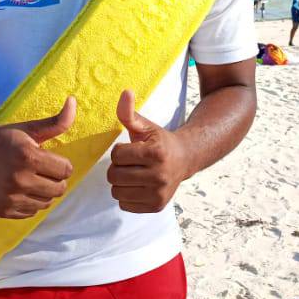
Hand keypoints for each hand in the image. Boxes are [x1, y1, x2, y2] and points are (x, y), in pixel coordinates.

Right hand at [0, 97, 75, 218]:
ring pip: (47, 203)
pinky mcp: (3, 210)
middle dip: (55, 179)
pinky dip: (30, 202)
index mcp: (29, 157)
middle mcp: (19, 180)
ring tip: (31, 179)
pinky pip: (32, 212)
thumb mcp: (30, 129)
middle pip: (59, 189)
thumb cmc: (5, 139)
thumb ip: (57, 121)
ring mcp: (10, 198)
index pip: (66, 170)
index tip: (49, 159)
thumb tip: (73, 100)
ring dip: (44, 192)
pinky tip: (20, 189)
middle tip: (42, 170)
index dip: (61, 164)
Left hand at [107, 90, 189, 213]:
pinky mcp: (157, 206)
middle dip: (117, 167)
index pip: (116, 156)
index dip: (119, 151)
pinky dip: (127, 196)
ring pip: (117, 192)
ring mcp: (159, 193)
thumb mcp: (145, 126)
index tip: (130, 149)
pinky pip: (125, 205)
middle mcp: (159, 175)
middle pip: (114, 176)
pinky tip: (138, 186)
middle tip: (130, 163)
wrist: (185, 159)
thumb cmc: (159, 141)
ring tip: (133, 174)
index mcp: (155, 153)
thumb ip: (129, 112)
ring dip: (120, 183)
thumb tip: (125, 92)